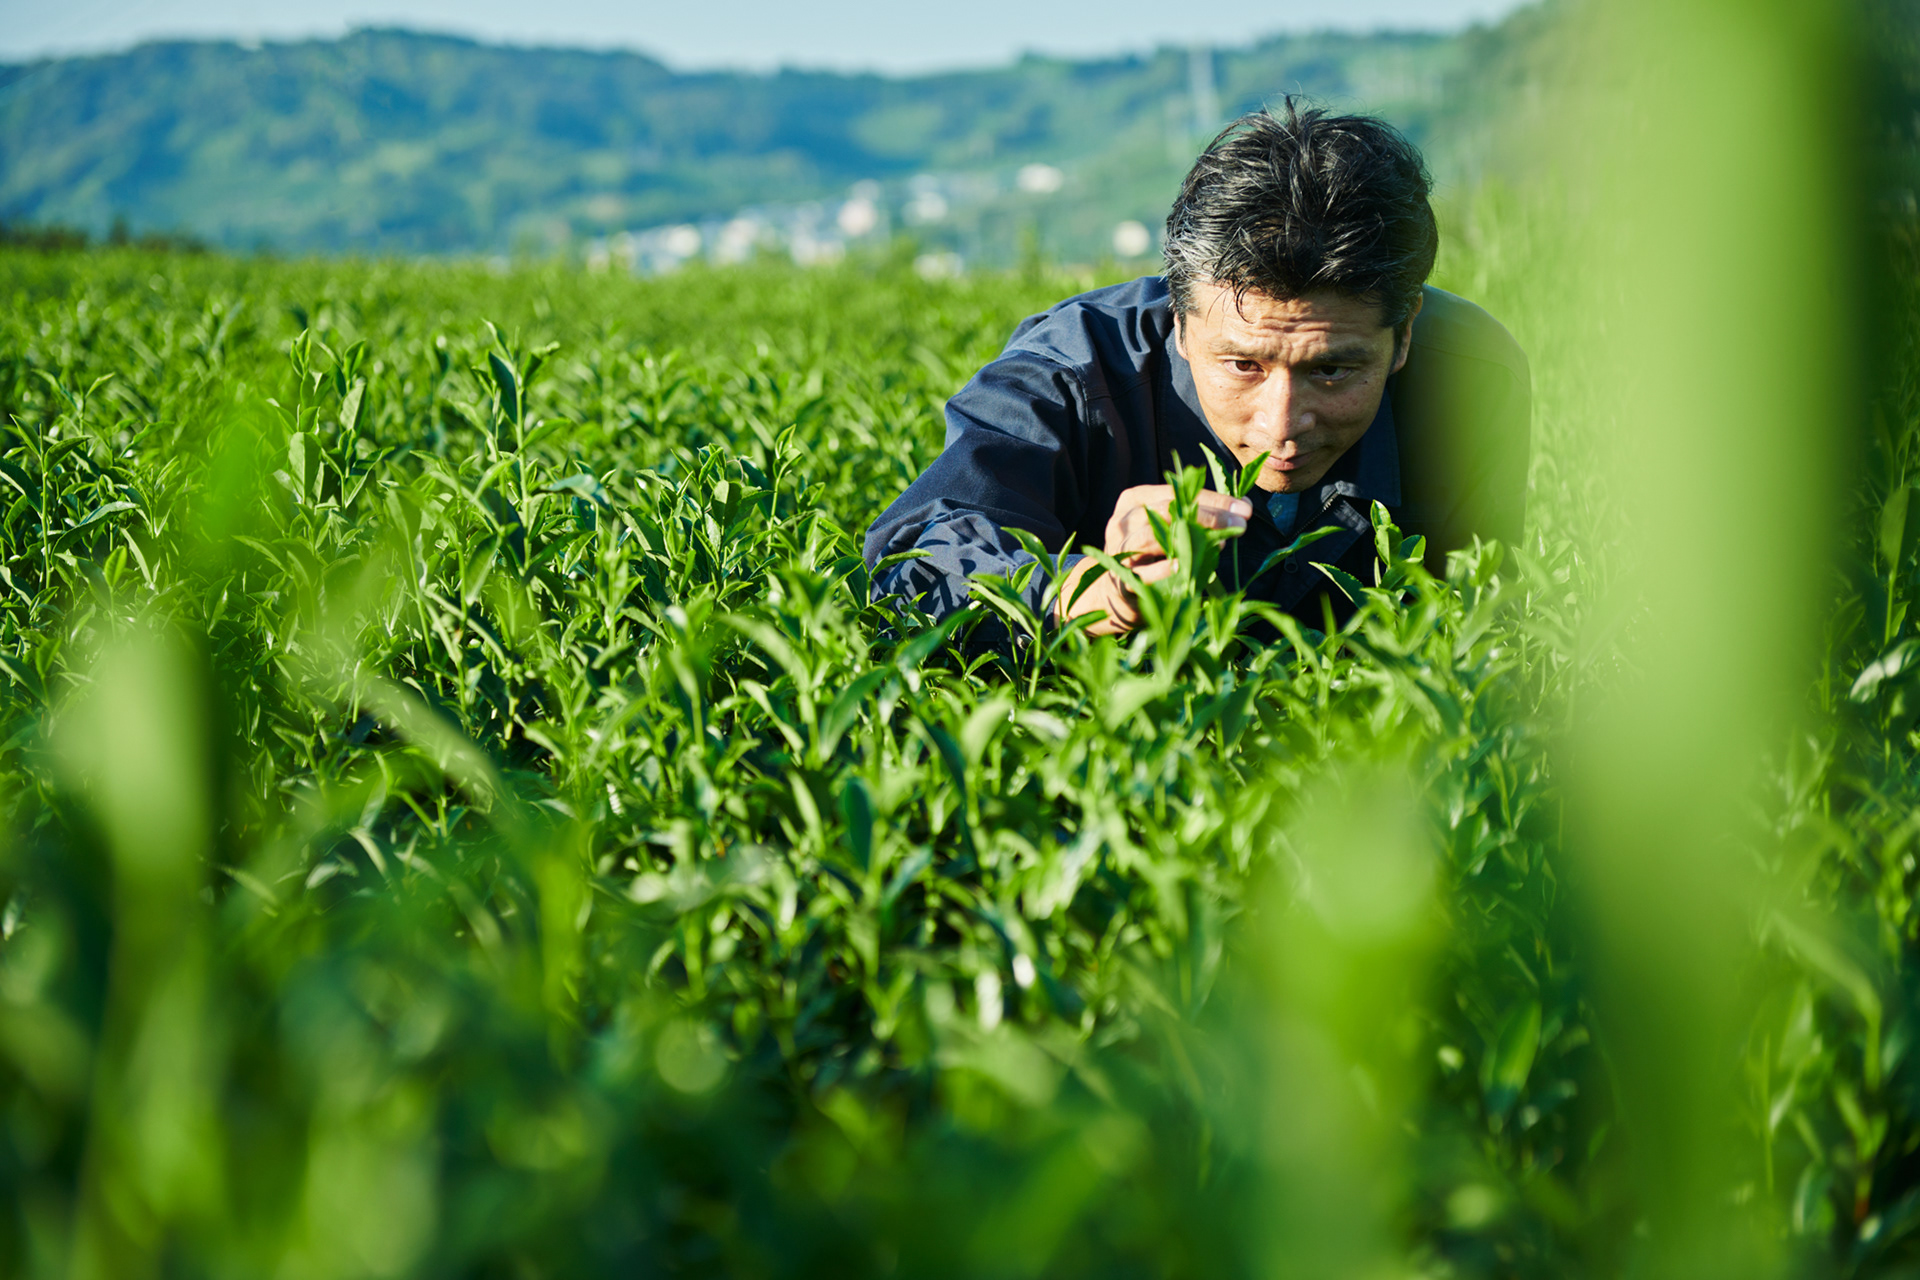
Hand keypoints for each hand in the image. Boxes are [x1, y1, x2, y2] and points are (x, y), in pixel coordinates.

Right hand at [1055, 485, 1250, 635]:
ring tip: (1221, 545)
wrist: (1112, 595)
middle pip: (1167, 509)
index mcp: (1135, 500)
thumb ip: (1199, 517)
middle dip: (1209, 514)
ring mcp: (1119, 549)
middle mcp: (1123, 520)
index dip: (1213, 498)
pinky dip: (1164, 568)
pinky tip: (1186, 566)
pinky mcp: (1121, 579)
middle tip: (1240, 524)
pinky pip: (1143, 571)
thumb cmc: (1149, 557)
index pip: (1178, 491)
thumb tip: (1242, 508)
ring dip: (1190, 538)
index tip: (1243, 508)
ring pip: (1150, 534)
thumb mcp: (1170, 530)